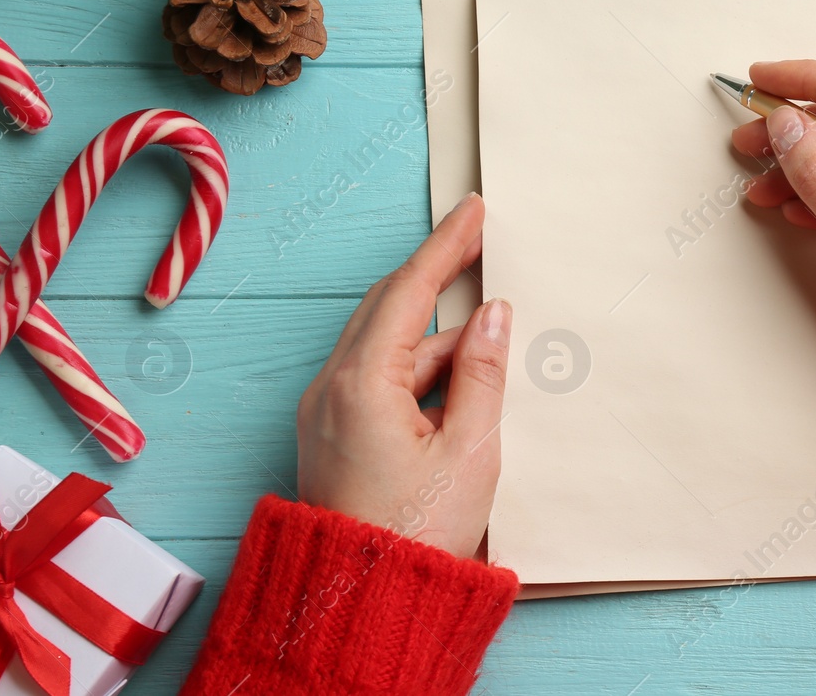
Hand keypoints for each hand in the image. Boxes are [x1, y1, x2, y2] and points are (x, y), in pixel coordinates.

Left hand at [296, 192, 509, 558]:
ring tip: (486, 332)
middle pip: (386, 308)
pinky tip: (454, 374)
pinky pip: (373, 378)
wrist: (364, 604)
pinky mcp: (330, 437)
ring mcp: (324, 414)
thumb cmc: (419, 535)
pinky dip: (414, 366)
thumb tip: (491, 313)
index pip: (408, 291)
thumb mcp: (471, 449)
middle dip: (432, 274)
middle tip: (474, 241)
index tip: (472, 211)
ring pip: (382, 346)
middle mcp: (330, 390)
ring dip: (432, 332)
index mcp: (361, 384)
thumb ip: (482, 372)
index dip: (444, 246)